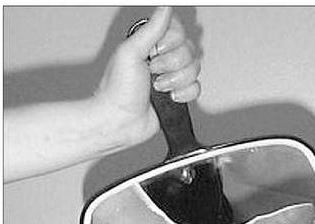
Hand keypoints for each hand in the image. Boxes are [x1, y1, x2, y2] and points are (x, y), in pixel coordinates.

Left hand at [94, 6, 200, 148]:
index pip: (177, 30)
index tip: (156, 51)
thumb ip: (151, 29)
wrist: (121, 121)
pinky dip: (184, 94)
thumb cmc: (118, 90)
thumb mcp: (131, 52)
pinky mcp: (179, 94)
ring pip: (194, 69)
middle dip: (172, 65)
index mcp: (151, 44)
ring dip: (176, 81)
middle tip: (153, 72)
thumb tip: (164, 8)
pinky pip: (196, 88)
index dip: (172, 41)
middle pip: (189, 50)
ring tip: (158, 87)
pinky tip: (170, 97)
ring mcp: (172, 77)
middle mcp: (163, 58)